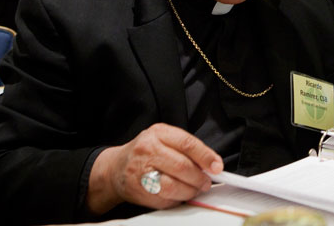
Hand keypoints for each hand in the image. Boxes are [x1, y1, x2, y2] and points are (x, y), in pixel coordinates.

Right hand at [87, 123, 223, 214]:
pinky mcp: (139, 191)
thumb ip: (187, 148)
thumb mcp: (165, 139)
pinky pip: (164, 199)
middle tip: (206, 182)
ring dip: (190, 191)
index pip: (187, 143)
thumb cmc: (146, 152)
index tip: (217, 167)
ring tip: (195, 189)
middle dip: (199, 178)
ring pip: (173, 186)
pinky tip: (180, 194)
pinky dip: (177, 199)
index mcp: (158, 133)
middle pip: (182, 166)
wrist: (116, 168)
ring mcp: (141, 172)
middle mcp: (148, 150)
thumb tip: (212, 163)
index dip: (205, 156)